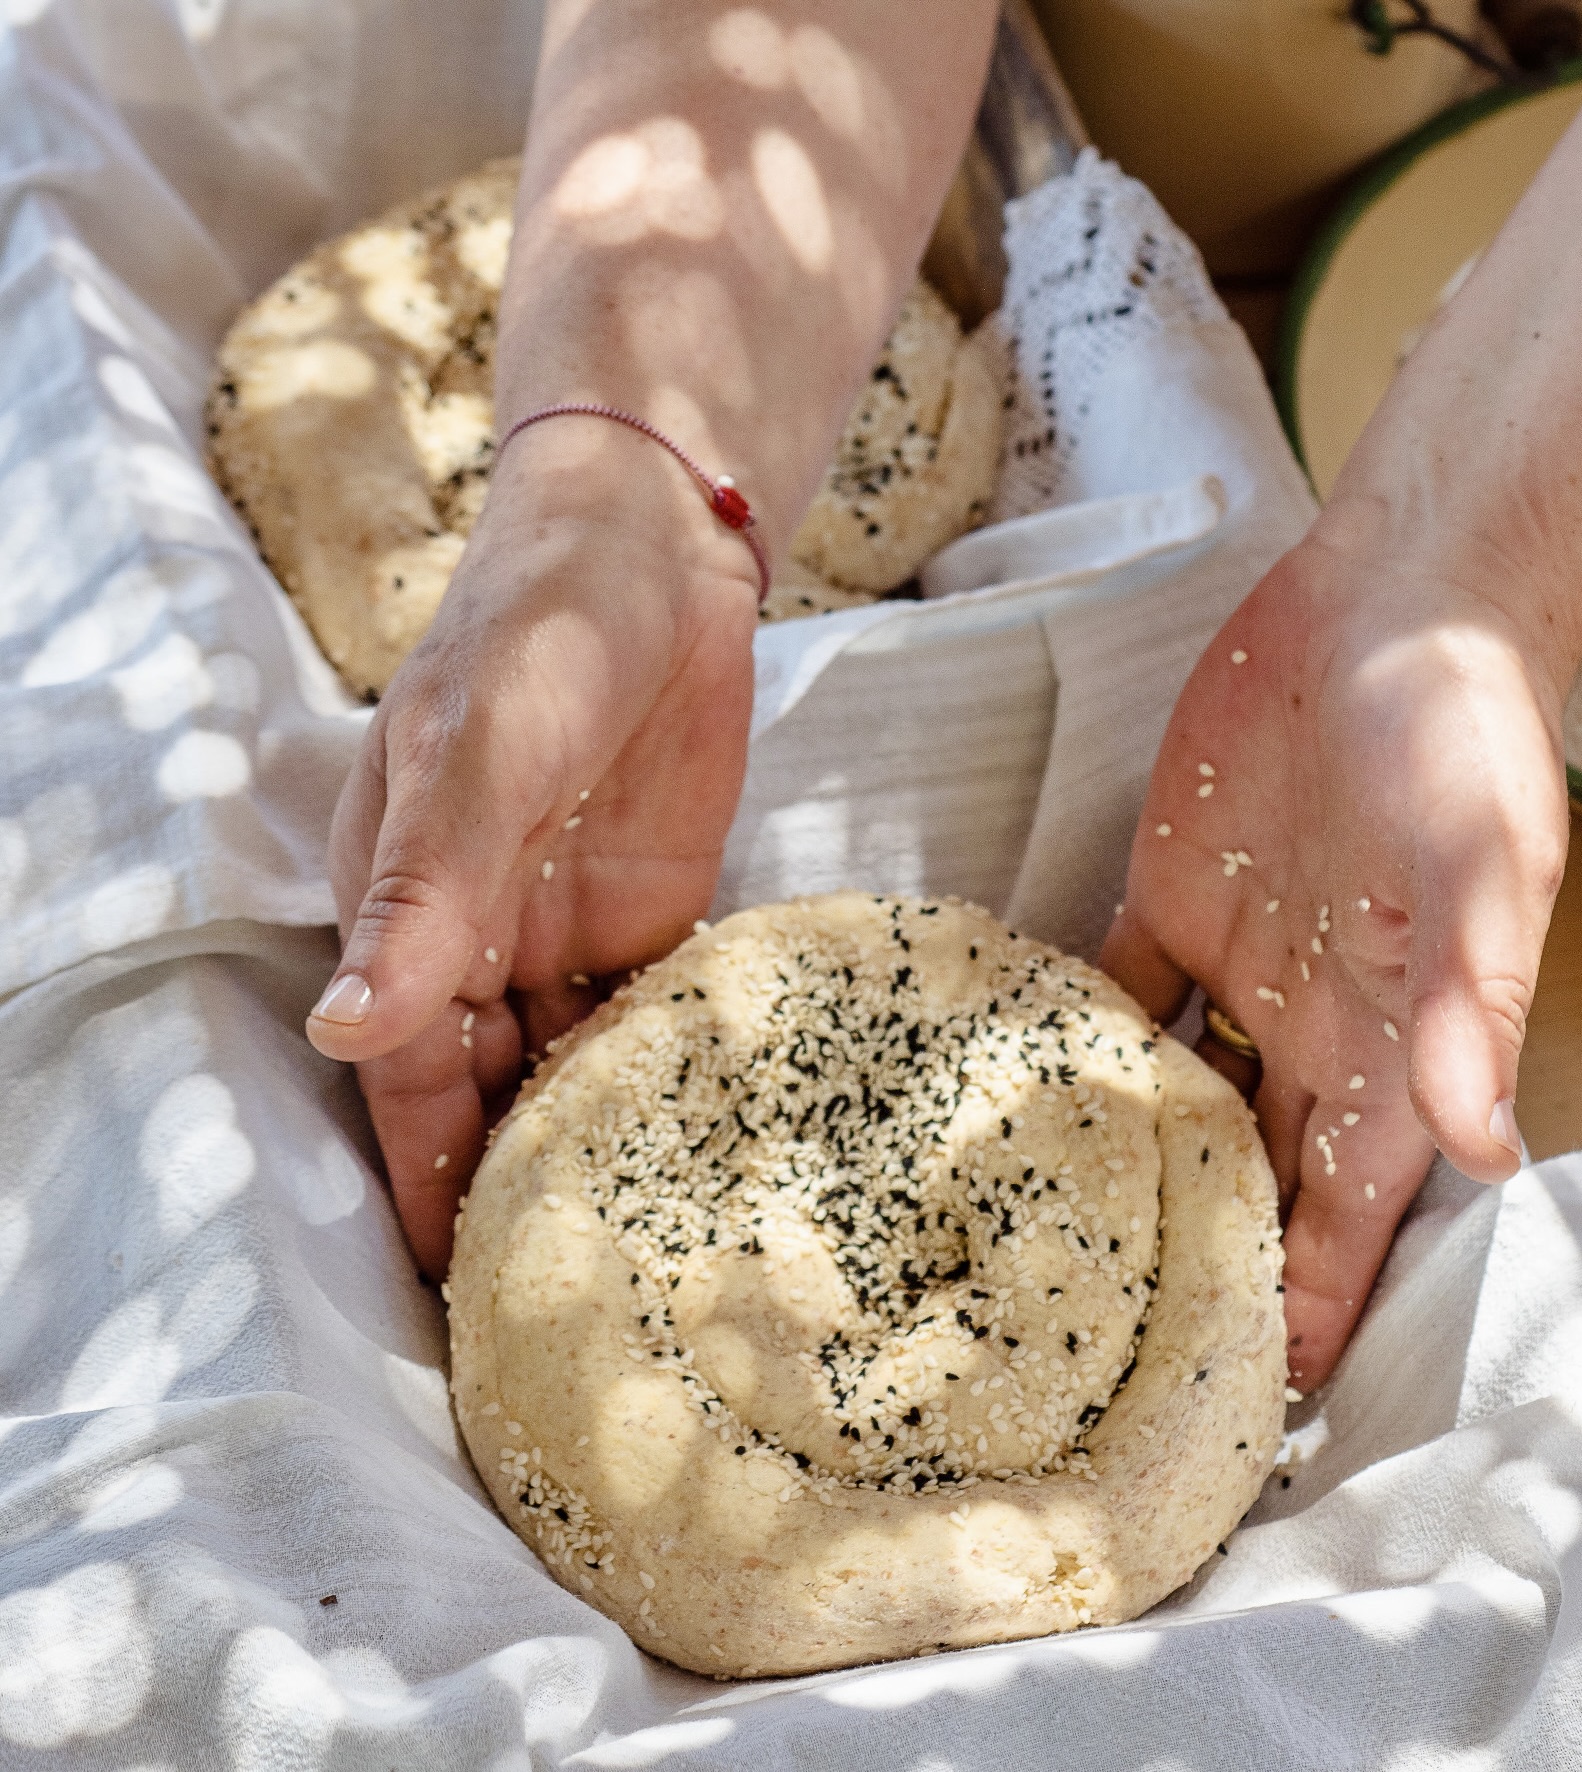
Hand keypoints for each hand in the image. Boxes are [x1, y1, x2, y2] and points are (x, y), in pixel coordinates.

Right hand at [305, 426, 759, 1277]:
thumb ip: (421, 893)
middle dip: (509, 1189)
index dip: (421, 1173)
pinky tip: (702, 1156)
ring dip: (592, 1151)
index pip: (405, 1071)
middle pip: (484, 1091)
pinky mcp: (658, 916)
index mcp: (404, 906)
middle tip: (560, 1308)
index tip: (449, 1288)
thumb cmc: (534, 634)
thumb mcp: (471, 759)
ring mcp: (569, 930)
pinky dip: (665, 1084)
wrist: (657, 554)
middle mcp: (479, 936)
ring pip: (568, 1071)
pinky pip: (652, 1023)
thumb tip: (343, 1032)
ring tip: (639, 1258)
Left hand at [1102, 525, 1570, 1388]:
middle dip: (1200, 1264)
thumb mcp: (1485, 871)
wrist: (1400, 596)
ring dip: (1121, 1170)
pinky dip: (1067, 1040)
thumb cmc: (1467, 733)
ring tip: (1032, 1256)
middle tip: (1107, 1361)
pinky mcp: (1172, 894)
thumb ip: (1474, 1003)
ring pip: (1173, 1098)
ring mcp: (1235, 962)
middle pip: (1255, 1177)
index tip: (1247, 1404)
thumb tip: (1488, 1148)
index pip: (1351, 1210)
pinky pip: (1110, 989)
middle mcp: (1310, 1023)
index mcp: (1392, 1041)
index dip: (1309, 1301)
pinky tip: (999, 1096)